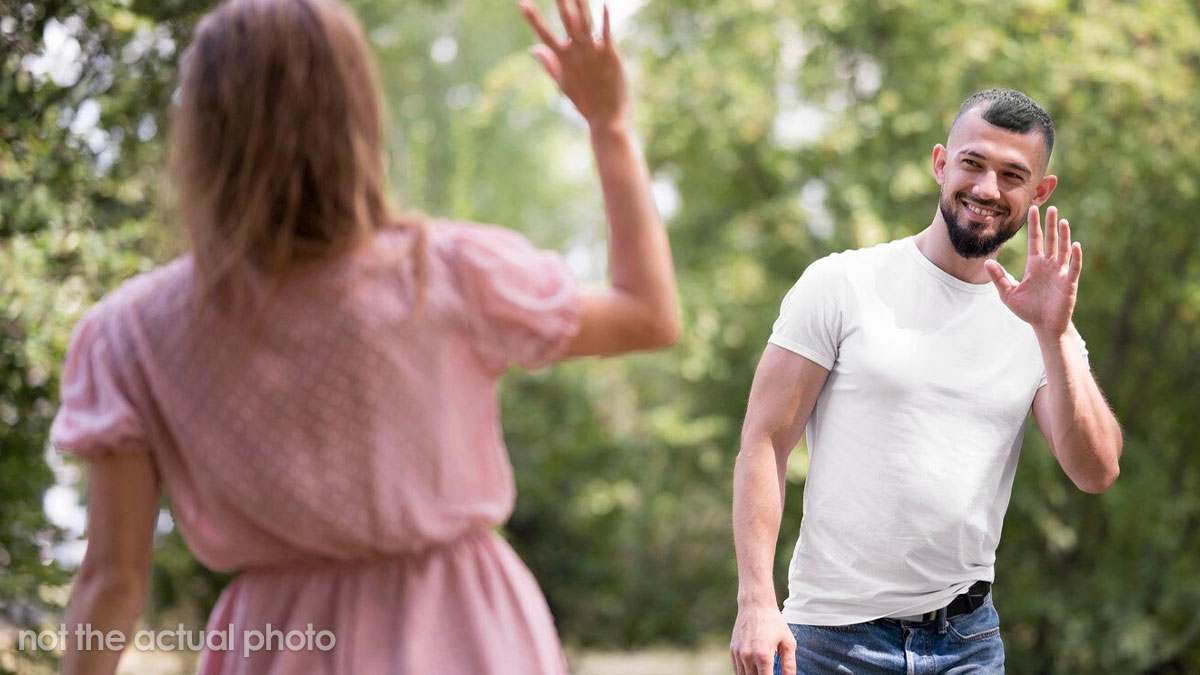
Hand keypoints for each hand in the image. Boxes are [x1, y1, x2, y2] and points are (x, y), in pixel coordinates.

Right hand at [519, 0, 629, 132]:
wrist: (607, 119)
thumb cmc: (585, 102)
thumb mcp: (562, 83)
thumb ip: (548, 63)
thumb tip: (533, 49)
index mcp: (563, 59)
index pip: (544, 34)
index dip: (532, 18)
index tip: (521, 3)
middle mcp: (577, 52)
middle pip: (567, 20)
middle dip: (561, 1)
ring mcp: (593, 53)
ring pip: (585, 21)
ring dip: (579, 3)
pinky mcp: (611, 55)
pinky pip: (607, 33)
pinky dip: (605, 18)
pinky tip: (605, 4)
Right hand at [731, 604, 795, 674]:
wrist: (755, 605)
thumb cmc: (774, 622)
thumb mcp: (788, 642)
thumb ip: (789, 665)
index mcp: (763, 656)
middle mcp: (748, 656)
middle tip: (769, 672)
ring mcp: (738, 653)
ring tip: (763, 671)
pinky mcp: (733, 650)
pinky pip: (737, 670)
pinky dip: (744, 673)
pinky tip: (754, 670)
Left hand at [984, 205, 1081, 337]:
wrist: (1044, 326)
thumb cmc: (1028, 309)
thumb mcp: (1008, 293)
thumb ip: (999, 277)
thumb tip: (987, 262)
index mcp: (1034, 265)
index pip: (1035, 240)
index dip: (1034, 225)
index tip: (1032, 209)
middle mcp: (1048, 265)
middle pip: (1050, 240)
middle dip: (1050, 225)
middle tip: (1051, 207)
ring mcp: (1060, 272)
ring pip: (1062, 250)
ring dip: (1063, 236)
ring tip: (1063, 221)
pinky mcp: (1068, 283)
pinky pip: (1073, 267)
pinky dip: (1074, 256)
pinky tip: (1074, 245)